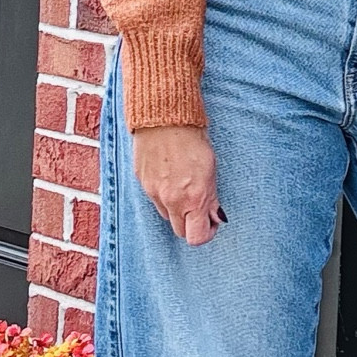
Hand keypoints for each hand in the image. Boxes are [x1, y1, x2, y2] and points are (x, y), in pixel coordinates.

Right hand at [132, 125, 223, 244]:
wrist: (165, 119)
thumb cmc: (192, 140)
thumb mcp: (211, 170)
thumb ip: (210, 198)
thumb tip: (214, 216)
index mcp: (192, 199)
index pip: (196, 237)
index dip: (205, 234)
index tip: (211, 223)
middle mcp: (171, 200)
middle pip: (179, 231)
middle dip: (190, 224)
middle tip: (199, 208)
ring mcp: (153, 193)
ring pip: (166, 215)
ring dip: (176, 209)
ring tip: (184, 187)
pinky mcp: (142, 182)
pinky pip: (154, 199)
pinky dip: (164, 194)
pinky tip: (171, 176)